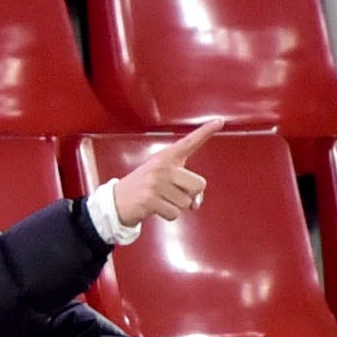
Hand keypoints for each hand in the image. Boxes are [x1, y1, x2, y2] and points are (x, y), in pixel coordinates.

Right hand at [95, 126, 211, 232]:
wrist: (117, 201)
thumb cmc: (145, 187)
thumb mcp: (163, 178)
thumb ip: (184, 185)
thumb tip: (196, 203)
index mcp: (166, 157)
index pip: (189, 142)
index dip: (205, 132)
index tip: (219, 121)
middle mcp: (162, 167)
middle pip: (199, 185)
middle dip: (190, 194)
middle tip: (171, 192)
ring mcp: (156, 183)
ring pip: (187, 202)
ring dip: (176, 205)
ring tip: (160, 199)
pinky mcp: (150, 200)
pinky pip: (175, 214)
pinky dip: (168, 215)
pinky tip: (156, 208)